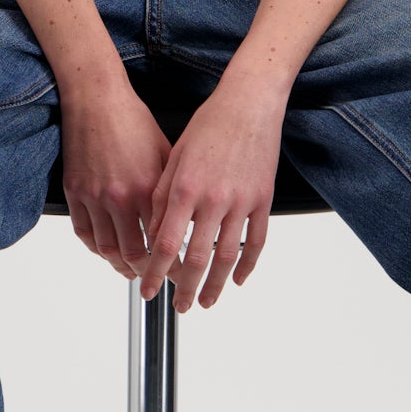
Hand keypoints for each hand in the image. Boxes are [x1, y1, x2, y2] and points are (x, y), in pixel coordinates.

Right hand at [60, 85, 172, 279]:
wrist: (96, 99)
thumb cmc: (132, 120)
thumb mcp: (165, 153)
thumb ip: (171, 190)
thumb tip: (184, 218)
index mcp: (146, 188)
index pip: (163, 241)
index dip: (173, 263)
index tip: (181, 273)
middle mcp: (120, 197)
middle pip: (133, 254)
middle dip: (147, 274)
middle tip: (156, 280)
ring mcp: (94, 197)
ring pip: (106, 249)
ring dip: (120, 267)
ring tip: (131, 272)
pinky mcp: (75, 192)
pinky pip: (83, 233)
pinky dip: (95, 249)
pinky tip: (106, 251)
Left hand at [140, 78, 286, 311]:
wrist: (249, 103)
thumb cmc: (208, 126)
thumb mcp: (174, 157)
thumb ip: (162, 198)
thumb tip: (154, 234)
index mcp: (185, 188)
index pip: (165, 244)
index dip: (154, 272)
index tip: (147, 291)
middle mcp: (213, 199)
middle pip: (196, 258)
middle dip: (185, 288)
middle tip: (179, 307)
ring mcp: (241, 201)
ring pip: (227, 256)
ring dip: (215, 284)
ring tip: (206, 302)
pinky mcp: (263, 200)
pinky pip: (257, 241)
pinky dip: (248, 265)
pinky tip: (238, 280)